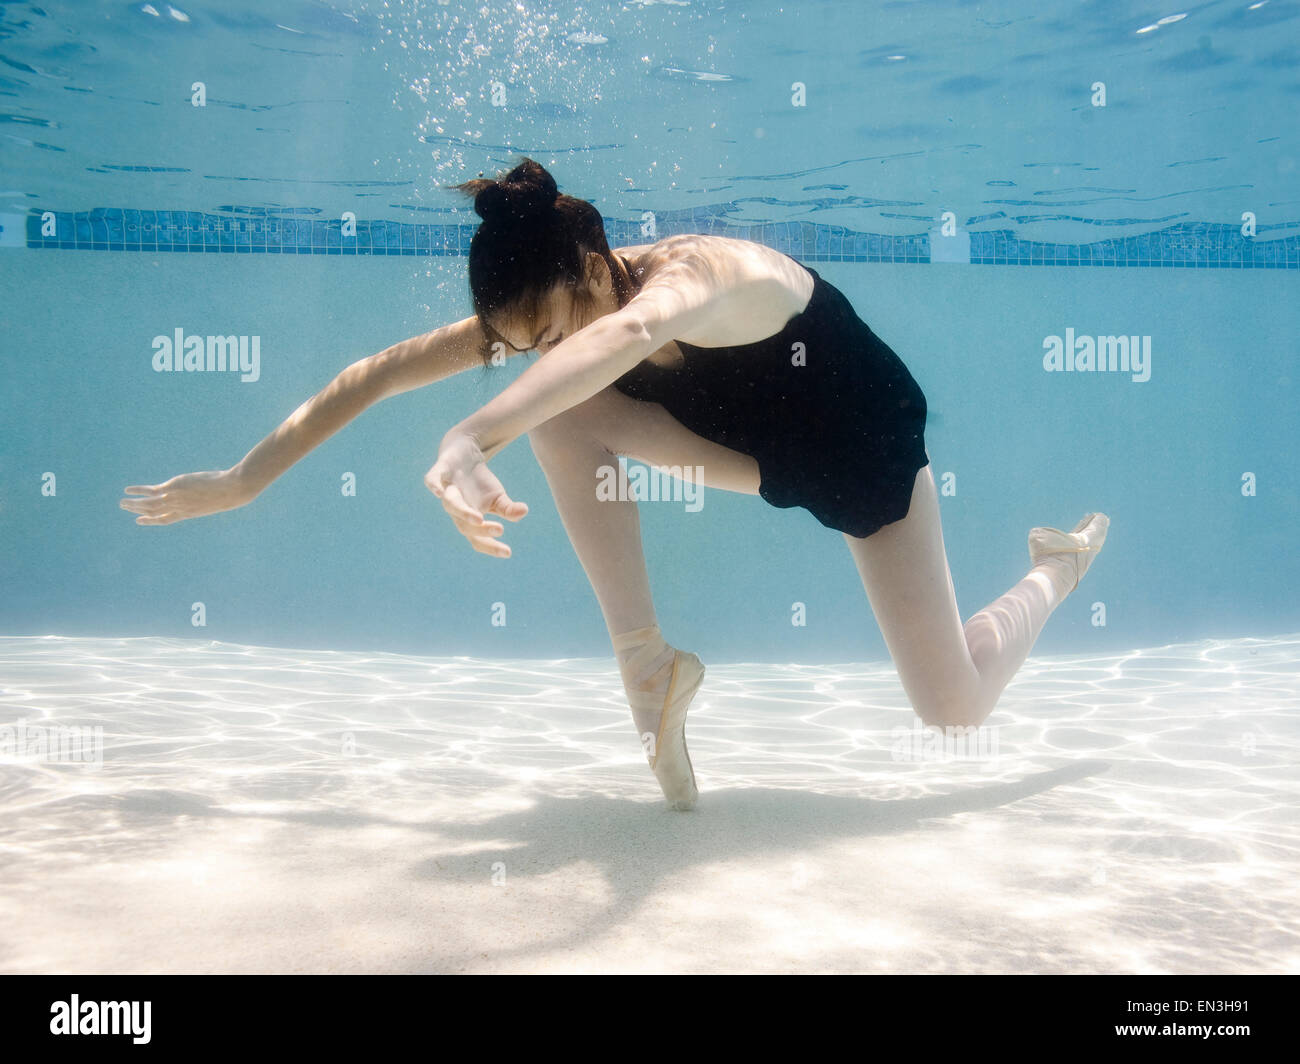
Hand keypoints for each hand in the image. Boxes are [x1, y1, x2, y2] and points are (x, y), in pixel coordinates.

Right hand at [120, 469, 254, 524]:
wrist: (232, 490)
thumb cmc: (230, 493)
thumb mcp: (219, 498)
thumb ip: (211, 497)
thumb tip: (220, 491)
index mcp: (188, 513)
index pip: (165, 519)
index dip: (151, 521)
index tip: (139, 521)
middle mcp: (179, 508)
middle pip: (153, 513)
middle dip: (138, 511)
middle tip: (125, 508)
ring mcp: (175, 499)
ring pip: (149, 504)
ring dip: (133, 504)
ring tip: (121, 502)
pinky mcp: (173, 488)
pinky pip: (151, 491)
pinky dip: (138, 491)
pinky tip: (127, 489)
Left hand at [425, 432, 527, 557]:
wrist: (464, 454)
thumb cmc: (479, 482)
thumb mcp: (498, 497)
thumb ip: (508, 509)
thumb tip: (524, 512)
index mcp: (469, 519)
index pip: (477, 538)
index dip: (491, 546)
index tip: (508, 552)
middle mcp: (455, 508)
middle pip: (463, 526)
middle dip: (481, 530)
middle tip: (500, 529)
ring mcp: (446, 490)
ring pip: (450, 505)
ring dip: (463, 513)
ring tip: (478, 519)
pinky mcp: (440, 471)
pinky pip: (432, 480)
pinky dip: (434, 486)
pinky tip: (438, 492)